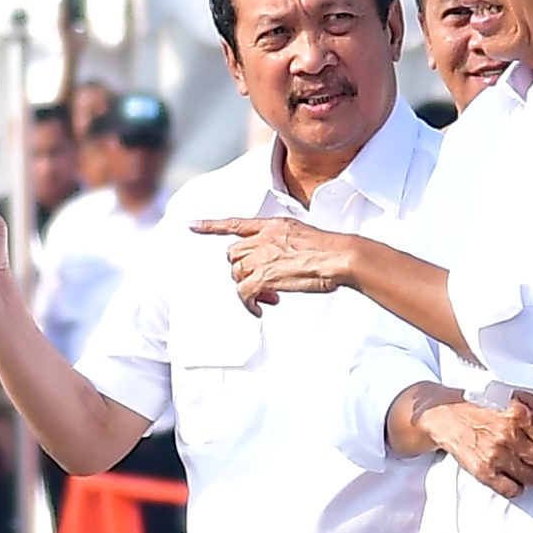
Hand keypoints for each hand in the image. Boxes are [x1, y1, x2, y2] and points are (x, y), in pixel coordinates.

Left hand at [196, 214, 365, 311]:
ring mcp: (262, 256)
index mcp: (272, 225)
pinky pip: (244, 294)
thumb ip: (284, 243)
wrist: (340, 256)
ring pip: (237, 275)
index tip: (192, 225)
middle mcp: (263, 238)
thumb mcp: (302, 235)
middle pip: (233, 255)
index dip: (211, 225)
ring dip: (249, 289)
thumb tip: (278, 261)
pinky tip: (261, 309)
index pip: (235, 223)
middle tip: (263, 286)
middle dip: (243, 271)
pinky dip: (249, 304)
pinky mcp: (264, 276)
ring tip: (269, 297)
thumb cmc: (330, 250)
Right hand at [418, 389, 532, 497]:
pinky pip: (513, 490)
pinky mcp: (484, 472)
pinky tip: (511, 474)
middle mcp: (508, 435)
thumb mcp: (516, 398)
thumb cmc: (483, 405)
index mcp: (519, 414)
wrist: (447, 416)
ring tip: (523, 464)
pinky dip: (516, 486)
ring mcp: (496, 455)